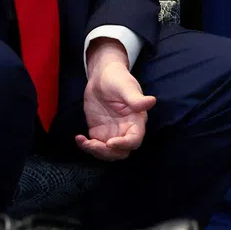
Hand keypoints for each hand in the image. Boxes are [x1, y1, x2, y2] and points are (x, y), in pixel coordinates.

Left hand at [76, 40, 155, 161]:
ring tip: (84, 142)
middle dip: (108, 153)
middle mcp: (126, 130)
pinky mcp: (99, 132)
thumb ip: (136, 99)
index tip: (110, 142)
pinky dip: (86, 146)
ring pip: (108, 153)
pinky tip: (79, 138)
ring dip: (96, 152)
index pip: (134, 140)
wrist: (102, 76)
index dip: (124, 144)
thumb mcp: (126, 87)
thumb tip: (151, 101)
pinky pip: (95, 146)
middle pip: (121, 152)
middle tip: (93, 144)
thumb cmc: (117, 78)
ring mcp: (112, 133)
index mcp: (136, 121)